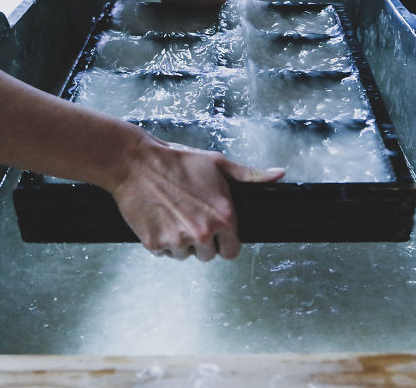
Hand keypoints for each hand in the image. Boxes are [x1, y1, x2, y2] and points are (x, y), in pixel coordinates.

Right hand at [112, 133, 284, 260]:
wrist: (136, 163)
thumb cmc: (178, 160)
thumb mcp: (218, 164)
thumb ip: (250, 175)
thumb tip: (279, 174)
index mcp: (223, 217)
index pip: (232, 251)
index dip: (224, 241)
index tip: (214, 231)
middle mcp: (203, 233)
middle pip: (208, 255)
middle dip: (201, 241)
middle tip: (189, 216)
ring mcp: (178, 241)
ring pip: (184, 255)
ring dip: (180, 241)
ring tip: (172, 214)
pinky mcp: (155, 244)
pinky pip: (163, 252)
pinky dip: (160, 240)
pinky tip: (158, 218)